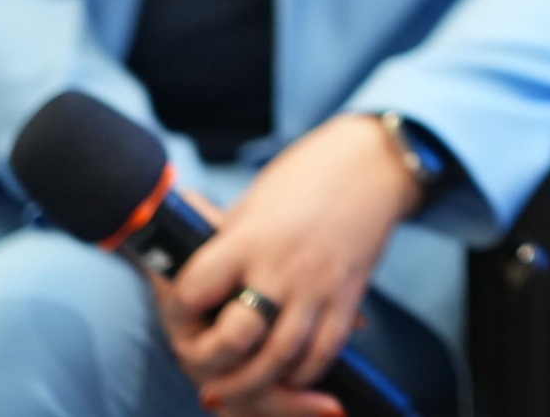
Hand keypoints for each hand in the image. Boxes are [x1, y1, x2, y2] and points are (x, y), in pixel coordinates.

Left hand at [153, 115, 421, 416]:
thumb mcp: (253, 203)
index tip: (180, 314)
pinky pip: (324, 351)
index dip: (177, 310)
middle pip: (237, 339)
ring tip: (243, 387)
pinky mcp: (348, 296)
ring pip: (282, 358)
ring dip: (257, 384)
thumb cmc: (307, 176)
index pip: (193, 291)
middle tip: (207, 370)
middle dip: (214, 364)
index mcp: (249, 238)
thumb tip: (180, 262)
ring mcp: (318, 285)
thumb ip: (224, 243)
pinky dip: (304, 373)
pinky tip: (291, 374)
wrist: (372, 162)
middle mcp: (282, 266)